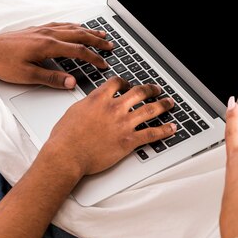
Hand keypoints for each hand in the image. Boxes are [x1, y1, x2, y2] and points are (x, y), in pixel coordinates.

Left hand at [0, 22, 111, 88]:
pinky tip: (75, 27)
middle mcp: (47, 35)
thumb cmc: (3, 63)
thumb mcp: (27, 76)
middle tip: (110, 45)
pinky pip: (60, 25)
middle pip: (79, 35)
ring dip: (87, 31)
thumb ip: (52, 79)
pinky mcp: (35, 29)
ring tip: (100, 34)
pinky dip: (73, 26)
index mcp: (47, 46)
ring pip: (71, 28)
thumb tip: (72, 83)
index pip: (78, 51)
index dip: (93, 58)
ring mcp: (41, 30)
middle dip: (96, 40)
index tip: (104, 64)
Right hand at [45, 77, 176, 175]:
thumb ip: (88, 104)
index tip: (129, 84)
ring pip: (150, 110)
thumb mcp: (74, 111)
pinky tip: (171, 128)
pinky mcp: (129, 140)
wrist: (67, 155)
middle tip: (156, 89)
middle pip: (139, 92)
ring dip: (163, 105)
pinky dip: (164, 130)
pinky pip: (152, 133)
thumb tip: (92, 103)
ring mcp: (123, 124)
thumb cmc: (65, 137)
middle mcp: (114, 108)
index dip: (126, 82)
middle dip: (151, 89)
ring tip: (170, 103)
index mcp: (99, 98)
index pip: (117, 82)